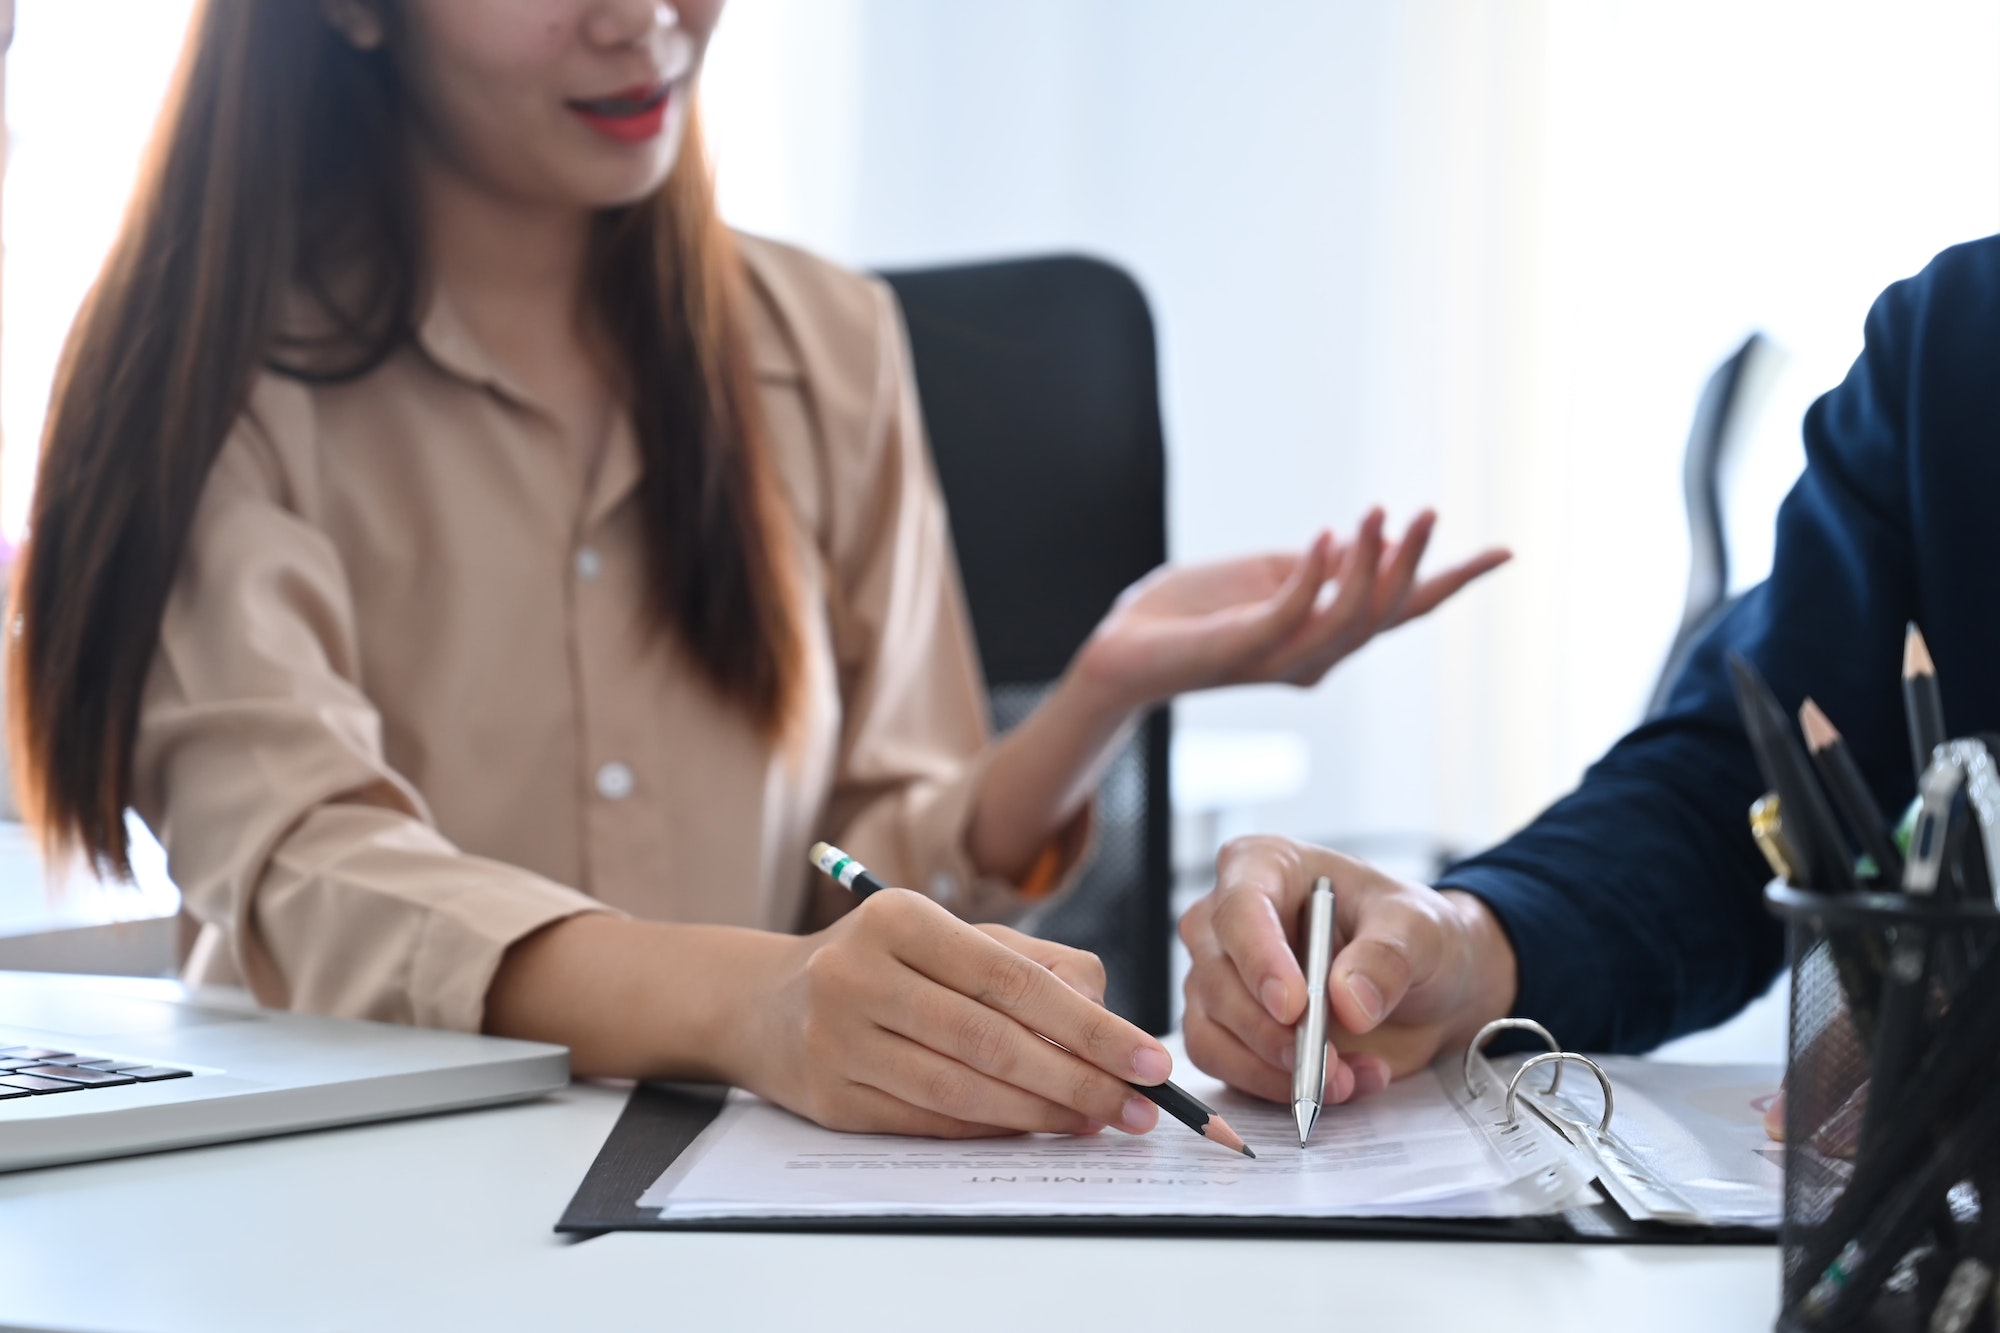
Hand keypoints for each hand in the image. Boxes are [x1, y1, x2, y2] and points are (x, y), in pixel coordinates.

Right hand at [735, 888, 1175, 1137]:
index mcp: (898, 919)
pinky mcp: (831, 1099)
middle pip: (991, 1041)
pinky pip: (930, 1122)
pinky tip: (1036, 1129)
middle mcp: (858, 975)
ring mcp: (837, 1041)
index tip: (1148, 1059)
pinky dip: (993, 1131)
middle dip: (1078, 1080)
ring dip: (1042, 1113)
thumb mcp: (950, 936)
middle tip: (1138, 1106)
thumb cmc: (885, 963)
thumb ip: (1032, 967)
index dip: (1089, 1026)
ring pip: (962, 1089)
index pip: (1012, 981)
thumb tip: (1108, 1028)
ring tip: (1098, 1121)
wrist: (765, 1002)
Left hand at [1071, 509, 1509, 711]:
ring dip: (1372, 562)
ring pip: (1352, 616)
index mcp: (1327, 638)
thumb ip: (1316, 569)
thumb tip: (1364, 541)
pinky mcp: (1244, 648)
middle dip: (1414, 562)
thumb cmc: (1191, 613)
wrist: (1125, 648)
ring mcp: (1283, 659)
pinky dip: (1317, 574)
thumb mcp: (1269, 578)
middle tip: (1427, 512)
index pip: (1404, 609)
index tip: (1506, 551)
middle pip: (1389, 612)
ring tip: (1379, 512)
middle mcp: (1317, 658)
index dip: (1454, 579)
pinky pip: (1294, 611)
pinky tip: (1330, 534)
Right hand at [1179, 836, 1517, 1103]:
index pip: (1241, 907)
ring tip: (1346, 1080)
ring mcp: (1218, 976)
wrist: (1425, 988)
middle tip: (1328, 1064)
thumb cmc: (1412, 937)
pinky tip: (1342, 1083)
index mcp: (1264, 866)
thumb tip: (1347, 1002)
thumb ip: (1387, 957)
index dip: (1260, 958)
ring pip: (1211, 1030)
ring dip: (1274, 1070)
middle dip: (1271, 1031)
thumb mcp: (1420, 931)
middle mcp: (1227, 919)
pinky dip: (1276, 1088)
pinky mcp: (1223, 1028)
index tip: (1294, 1007)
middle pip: (1217, 976)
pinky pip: (1224, 1067)